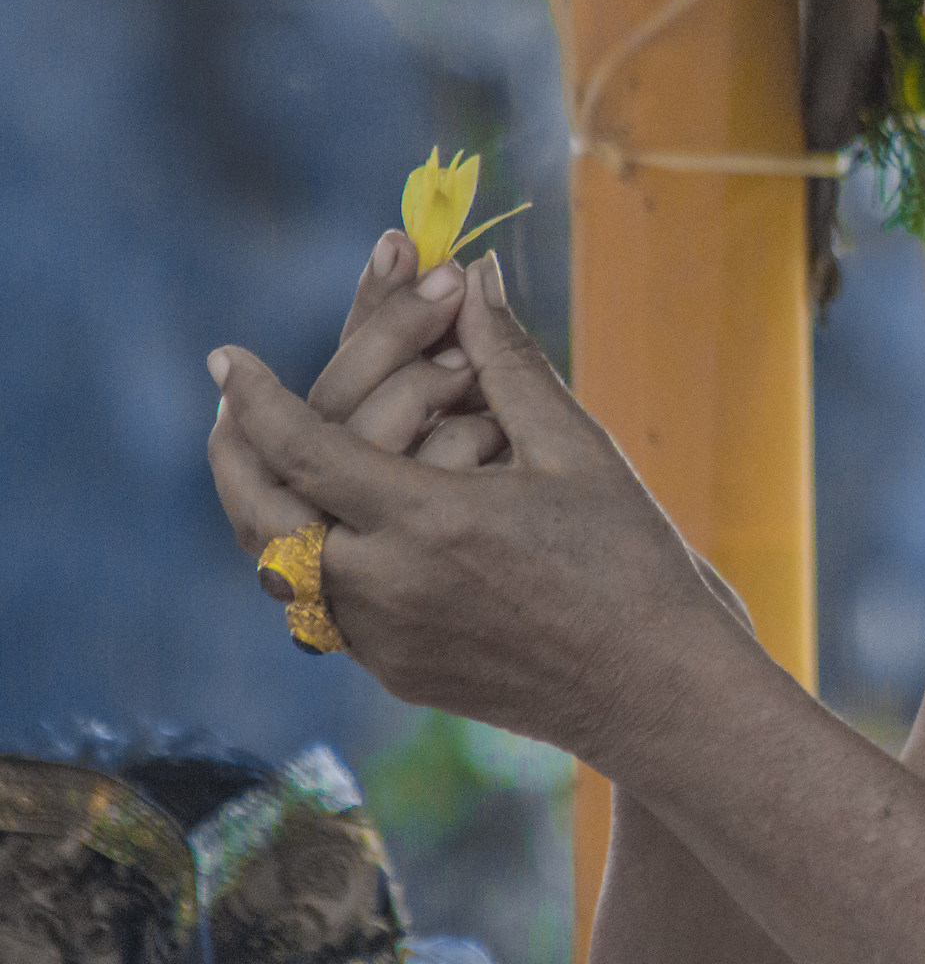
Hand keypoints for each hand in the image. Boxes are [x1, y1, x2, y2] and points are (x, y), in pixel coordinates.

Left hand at [206, 254, 730, 755]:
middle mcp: (387, 589)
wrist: (657, 688)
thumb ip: (509, 360)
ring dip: (268, 506)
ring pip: (277, 569)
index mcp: (430, 523)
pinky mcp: (398, 672)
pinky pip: (324, 606)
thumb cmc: (631, 559)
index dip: (256, 397)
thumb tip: (474, 274)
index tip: (229, 356)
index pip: (301, 449)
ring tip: (278, 458)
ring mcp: (385, 641)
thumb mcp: (577, 449)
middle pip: (257, 516)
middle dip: (232, 452)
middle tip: (231, 407)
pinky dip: (314, 553)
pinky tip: (342, 520)